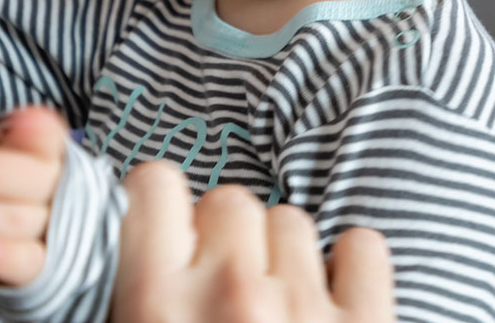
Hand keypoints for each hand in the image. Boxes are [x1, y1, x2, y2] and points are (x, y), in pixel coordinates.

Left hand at [0, 107, 66, 286]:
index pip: (47, 137)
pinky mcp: (42, 266)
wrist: (43, 237)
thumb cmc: (12, 184)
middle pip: (31, 178)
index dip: (37, 132)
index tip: (20, 123)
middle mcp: (57, 188)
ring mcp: (52, 229)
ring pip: (17, 220)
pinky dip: (5, 257)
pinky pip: (28, 262)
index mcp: (49, 152)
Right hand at [114, 163, 396, 322]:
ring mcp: (304, 311)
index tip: (162, 230)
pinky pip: (363, 247)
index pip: (155, 185)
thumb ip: (132, 288)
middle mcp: (232, 293)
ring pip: (292, 220)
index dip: (157, 205)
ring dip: (281, 254)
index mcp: (156, 303)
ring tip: (272, 308)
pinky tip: (332, 299)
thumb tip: (131, 241)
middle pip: (229, 200)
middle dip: (224, 237)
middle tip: (219, 290)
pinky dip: (351, 267)